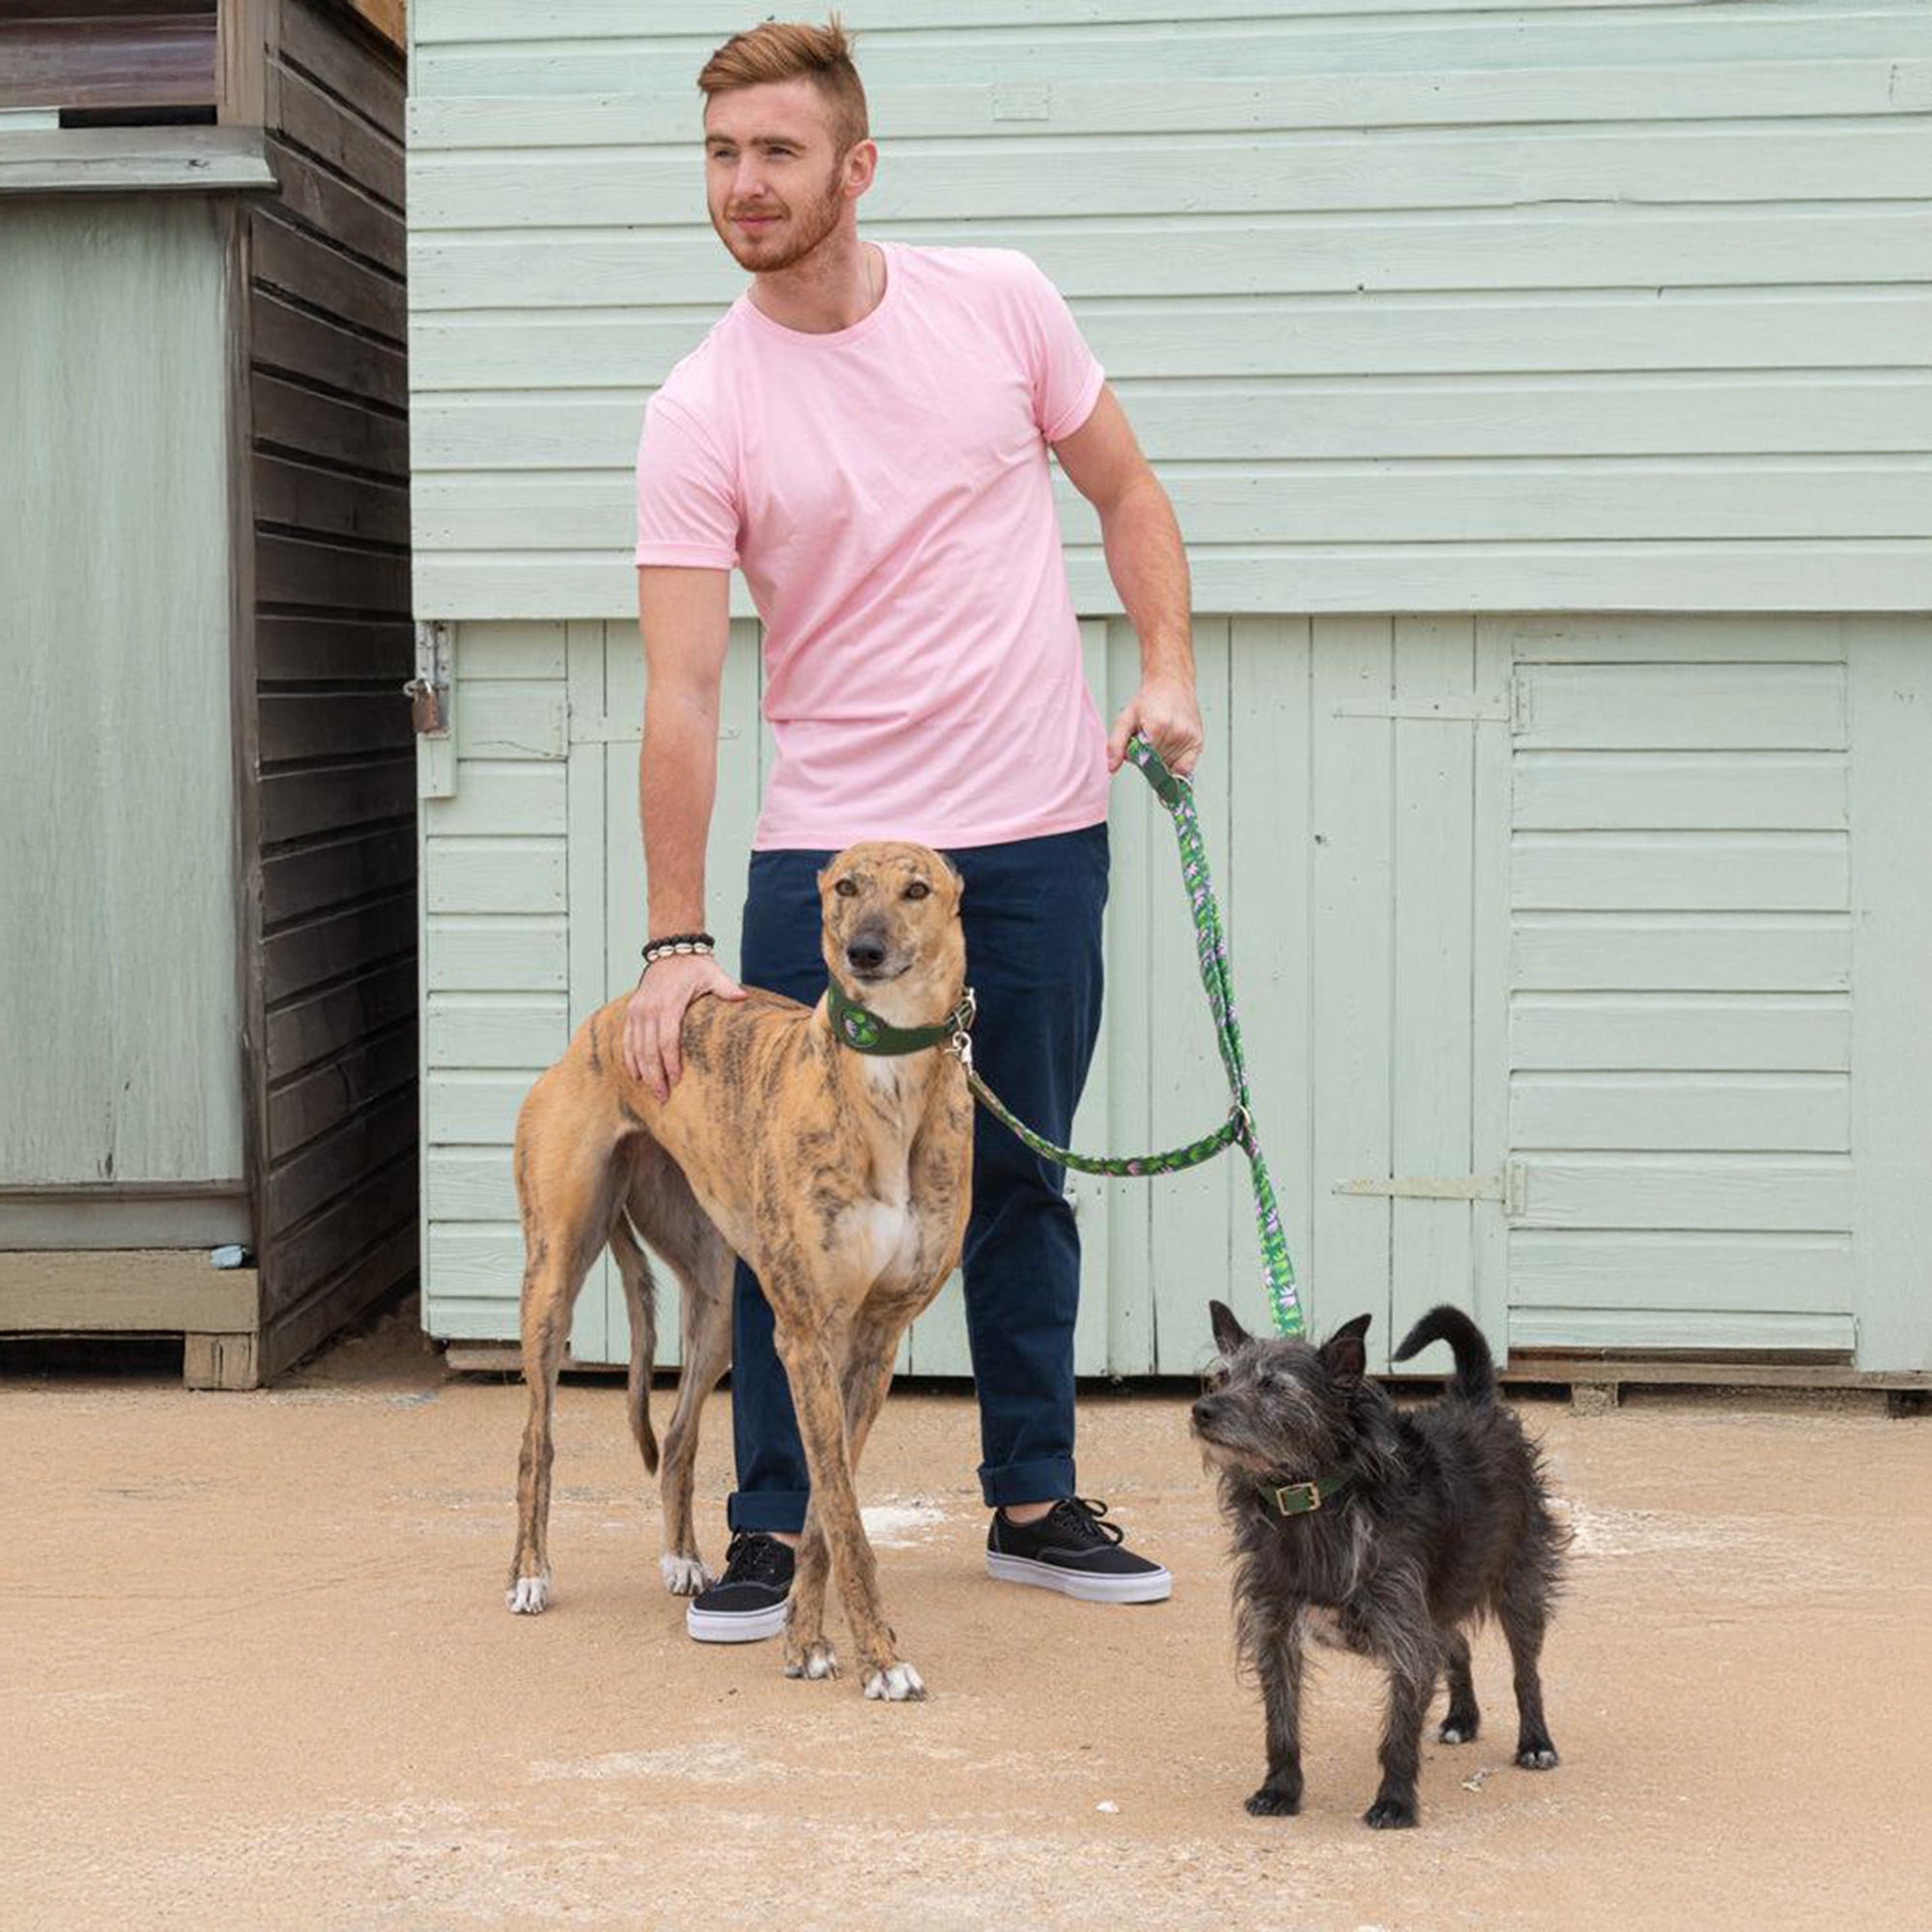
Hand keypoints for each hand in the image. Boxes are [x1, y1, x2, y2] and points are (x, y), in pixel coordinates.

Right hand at [622, 952, 746, 1099]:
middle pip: (649, 1049)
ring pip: (636, 1047)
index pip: (667, 1040)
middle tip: (662, 1097)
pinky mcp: (632, 1011)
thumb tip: (743, 997)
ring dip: (642, 1071)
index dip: (670, 1062)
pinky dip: (629, 1057)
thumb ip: (726, 988)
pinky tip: (635, 1074)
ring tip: (651, 1091)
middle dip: (655, 1076)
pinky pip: (627, 1039)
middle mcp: (649, 1009)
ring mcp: (638, 1010)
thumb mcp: (714, 974)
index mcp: (669, 1005)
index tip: (676, 1080)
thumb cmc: (695, 966)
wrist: (671, 949)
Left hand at [1107, 673, 1202, 776]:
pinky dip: (1176, 765)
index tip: (1138, 747)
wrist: (1171, 684)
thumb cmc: (1150, 700)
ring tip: (1160, 740)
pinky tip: (1170, 750)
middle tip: (1149, 741)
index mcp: (1157, 726)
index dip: (1139, 758)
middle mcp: (1176, 733)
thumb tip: (1112, 767)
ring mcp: (1189, 738)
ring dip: (1162, 761)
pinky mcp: (1198, 741)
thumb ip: (1116, 744)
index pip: (1144, 761)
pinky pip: (1186, 768)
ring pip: (1170, 767)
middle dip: (1149, 759)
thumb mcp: (1125, 718)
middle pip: (1157, 766)